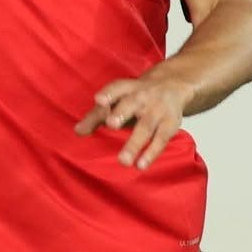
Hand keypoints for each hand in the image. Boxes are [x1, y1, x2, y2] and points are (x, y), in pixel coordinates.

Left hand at [74, 72, 193, 169]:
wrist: (173, 86)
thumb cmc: (138, 96)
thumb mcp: (118, 100)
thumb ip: (97, 116)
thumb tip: (77, 132)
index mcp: (127, 88)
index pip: (116, 88)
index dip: (108, 93)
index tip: (98, 100)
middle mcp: (142, 96)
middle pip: (131, 104)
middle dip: (121, 113)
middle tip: (111, 124)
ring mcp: (157, 110)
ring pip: (146, 126)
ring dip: (134, 144)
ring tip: (123, 161)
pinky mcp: (170, 124)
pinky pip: (160, 139)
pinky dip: (151, 153)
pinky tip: (141, 165)